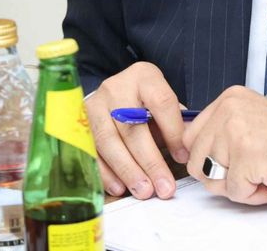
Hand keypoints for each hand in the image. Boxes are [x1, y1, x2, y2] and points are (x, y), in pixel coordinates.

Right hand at [86, 62, 188, 199]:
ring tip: (144, 191)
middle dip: (150, 161)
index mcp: (143, 77)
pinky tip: (120, 187)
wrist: (112, 93)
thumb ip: (175, 123)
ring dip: (128, 170)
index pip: (161, 102)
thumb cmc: (143, 103)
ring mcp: (93, 105)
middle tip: (163, 187)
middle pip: (132, 127)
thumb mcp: (161, 104)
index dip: (173, 132)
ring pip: (109, 141)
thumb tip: (189, 151)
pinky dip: (105, 172)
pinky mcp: (77, 125)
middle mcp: (116, 88)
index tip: (183, 157)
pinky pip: (89, 152)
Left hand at [182, 86, 266, 204]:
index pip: (189, 136)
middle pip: (195, 160)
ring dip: (238, 185)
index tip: (237, 156)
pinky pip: (234, 193)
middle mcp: (230, 109)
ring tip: (264, 170)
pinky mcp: (248, 158)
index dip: (209, 157)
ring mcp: (237, 132)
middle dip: (222, 174)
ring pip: (211, 179)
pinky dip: (254, 196)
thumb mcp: (253, 121)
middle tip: (255, 165)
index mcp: (230, 98)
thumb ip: (221, 129)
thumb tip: (187, 148)